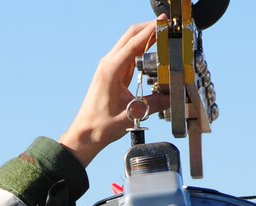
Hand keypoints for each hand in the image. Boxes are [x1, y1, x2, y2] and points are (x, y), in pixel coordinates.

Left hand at [59, 20, 169, 166]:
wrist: (85, 134)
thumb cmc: (100, 126)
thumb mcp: (130, 116)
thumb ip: (152, 105)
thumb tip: (170, 98)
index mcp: (111, 71)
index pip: (133, 44)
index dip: (150, 31)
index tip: (163, 23)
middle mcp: (109, 65)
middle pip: (130, 36)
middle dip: (148, 27)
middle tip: (166, 24)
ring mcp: (109, 68)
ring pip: (129, 43)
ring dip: (145, 36)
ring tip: (163, 33)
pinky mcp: (112, 73)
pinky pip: (129, 55)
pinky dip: (141, 48)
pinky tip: (152, 49)